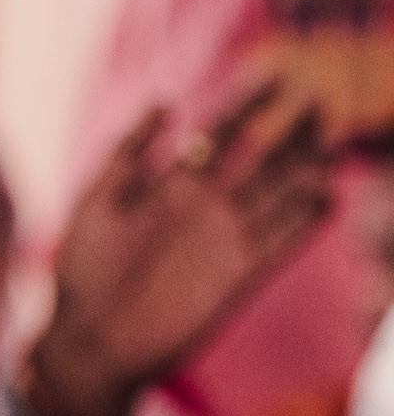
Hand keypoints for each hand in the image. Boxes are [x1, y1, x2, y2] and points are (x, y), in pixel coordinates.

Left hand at [30, 90, 332, 415]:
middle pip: (261, 156)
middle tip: (316, 98)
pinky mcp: (241, 273)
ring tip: (332, 138)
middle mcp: (207, 206)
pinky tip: (325, 194)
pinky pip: (284, 239)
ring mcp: (227, 238)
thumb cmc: (83, 273)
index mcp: (173, 185)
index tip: (271, 73)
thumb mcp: (96, 202)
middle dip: (290, 127)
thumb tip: (165, 101)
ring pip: (281, 193)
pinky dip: (306, 218)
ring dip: (309, 166)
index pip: (219, 131)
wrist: (91, 343)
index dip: (246, 102)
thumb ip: (128, 152)